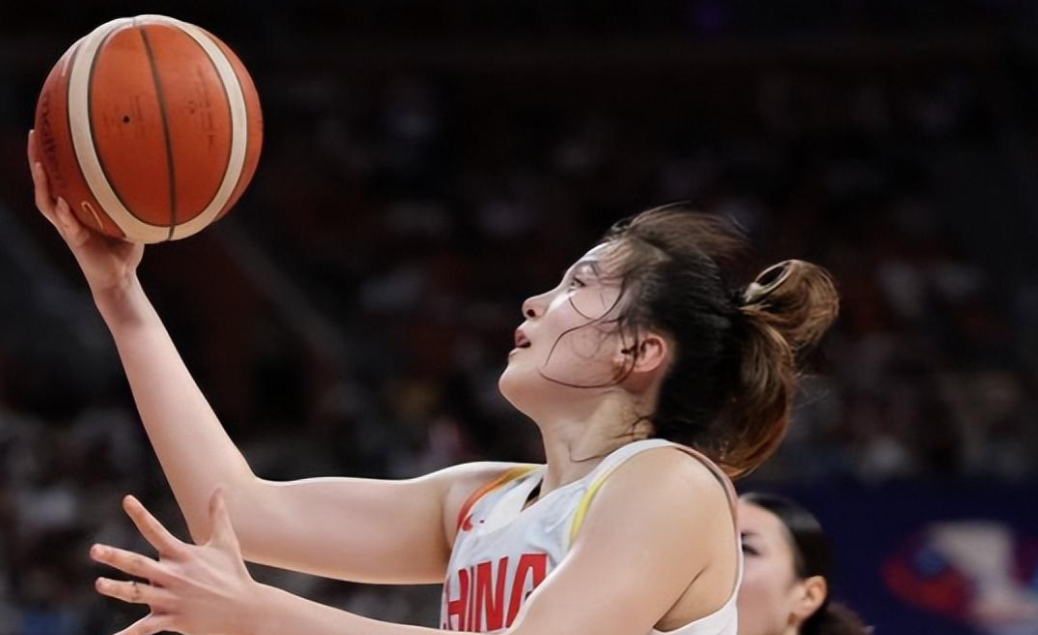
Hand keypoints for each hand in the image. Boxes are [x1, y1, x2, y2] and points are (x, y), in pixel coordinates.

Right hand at [27, 129, 143, 296]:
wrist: (120, 278)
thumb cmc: (124, 248)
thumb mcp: (129, 218)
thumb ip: (134, 199)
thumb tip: (154, 173)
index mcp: (76, 207)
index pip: (60, 176)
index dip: (52, 156)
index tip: (48, 129)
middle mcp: (67, 214)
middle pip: (44, 182)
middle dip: (36, 159)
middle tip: (33, 134)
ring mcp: (68, 228)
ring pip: (46, 202)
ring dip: (41, 182)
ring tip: (38, 163)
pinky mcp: (76, 242)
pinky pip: (66, 226)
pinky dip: (63, 214)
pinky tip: (61, 203)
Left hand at [91, 490, 256, 634]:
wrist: (246, 609)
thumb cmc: (234, 573)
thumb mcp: (226, 541)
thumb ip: (218, 514)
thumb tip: (221, 486)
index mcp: (183, 555)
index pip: (157, 531)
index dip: (141, 514)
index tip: (126, 500)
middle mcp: (175, 575)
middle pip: (140, 564)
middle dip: (116, 557)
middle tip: (94, 550)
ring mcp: (172, 598)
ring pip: (138, 594)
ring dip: (117, 589)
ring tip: (99, 584)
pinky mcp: (173, 619)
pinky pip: (145, 628)